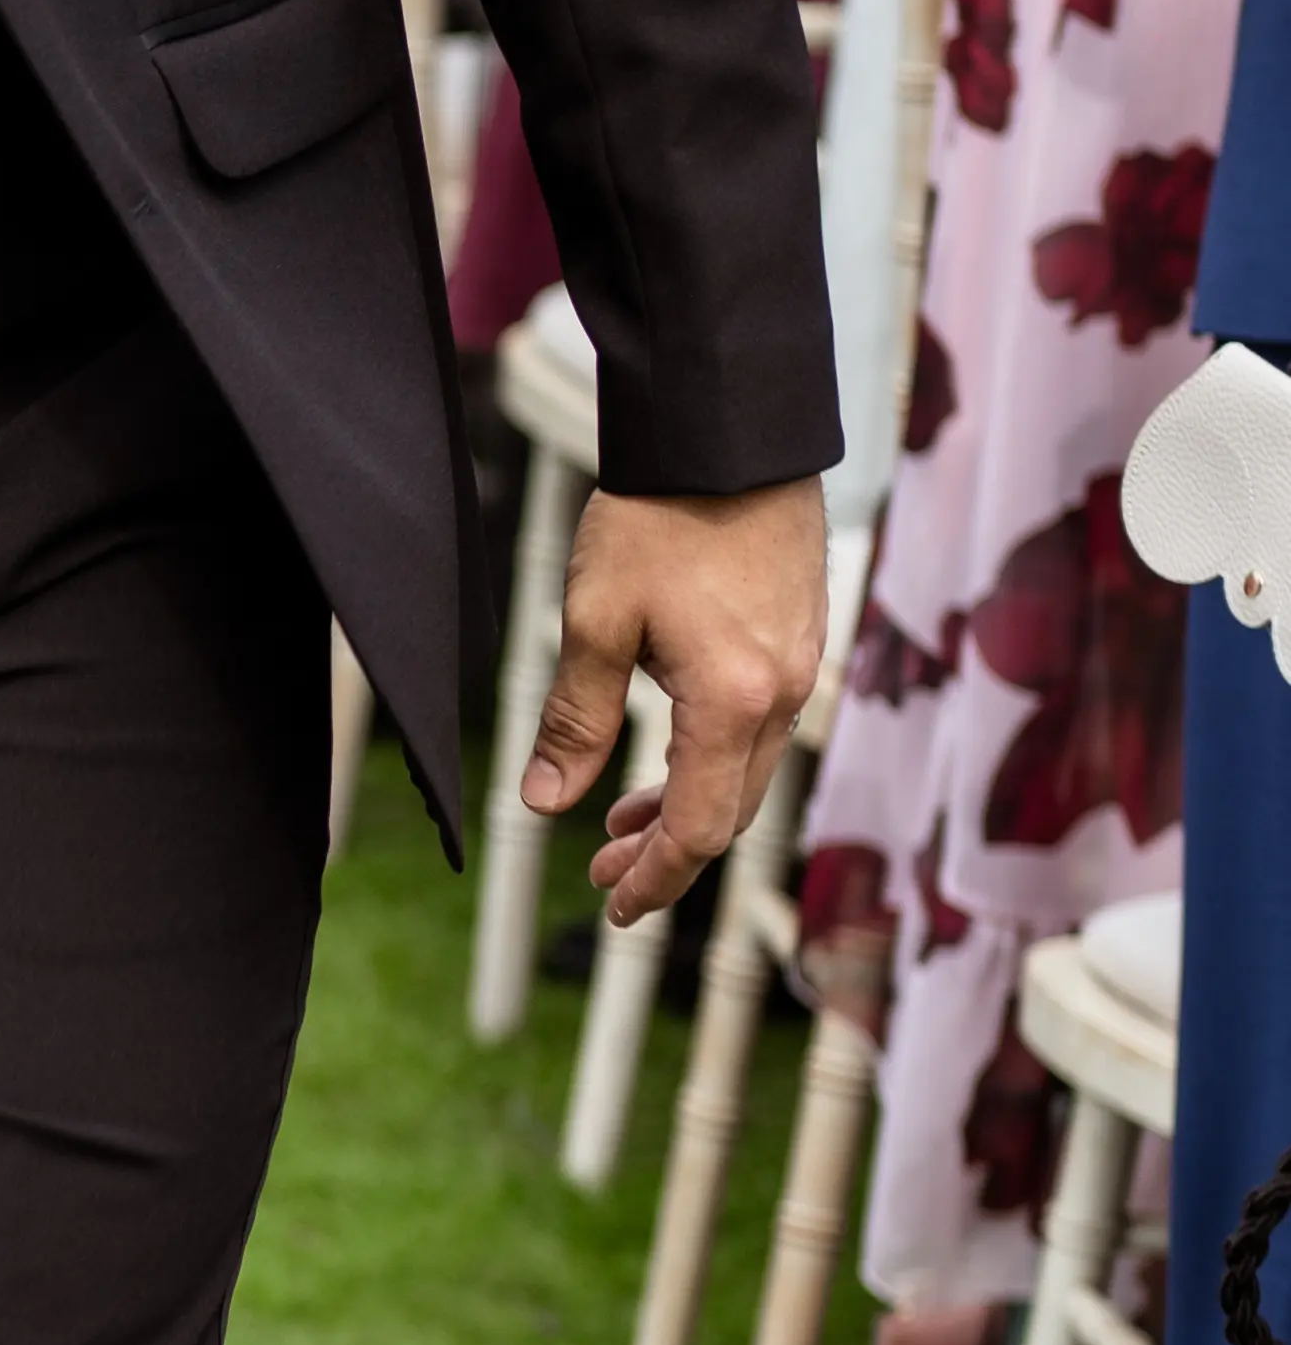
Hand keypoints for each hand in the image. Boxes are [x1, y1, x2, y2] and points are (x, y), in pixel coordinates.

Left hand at [526, 474, 830, 926]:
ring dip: (687, 805)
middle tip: (602, 872)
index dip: (654, 880)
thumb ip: (575, 719)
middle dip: (666, 854)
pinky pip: (760, 728)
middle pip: (729, 812)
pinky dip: (713, 759)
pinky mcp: (799, 639)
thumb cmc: (659, 519)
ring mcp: (800, 667)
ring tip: (622, 821)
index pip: (698, 829)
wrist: (730, 435)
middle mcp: (782, 696)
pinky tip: (669, 749)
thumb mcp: (594, 621)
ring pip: (746, 772)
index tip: (614, 909)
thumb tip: (545, 802)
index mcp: (734, 703)